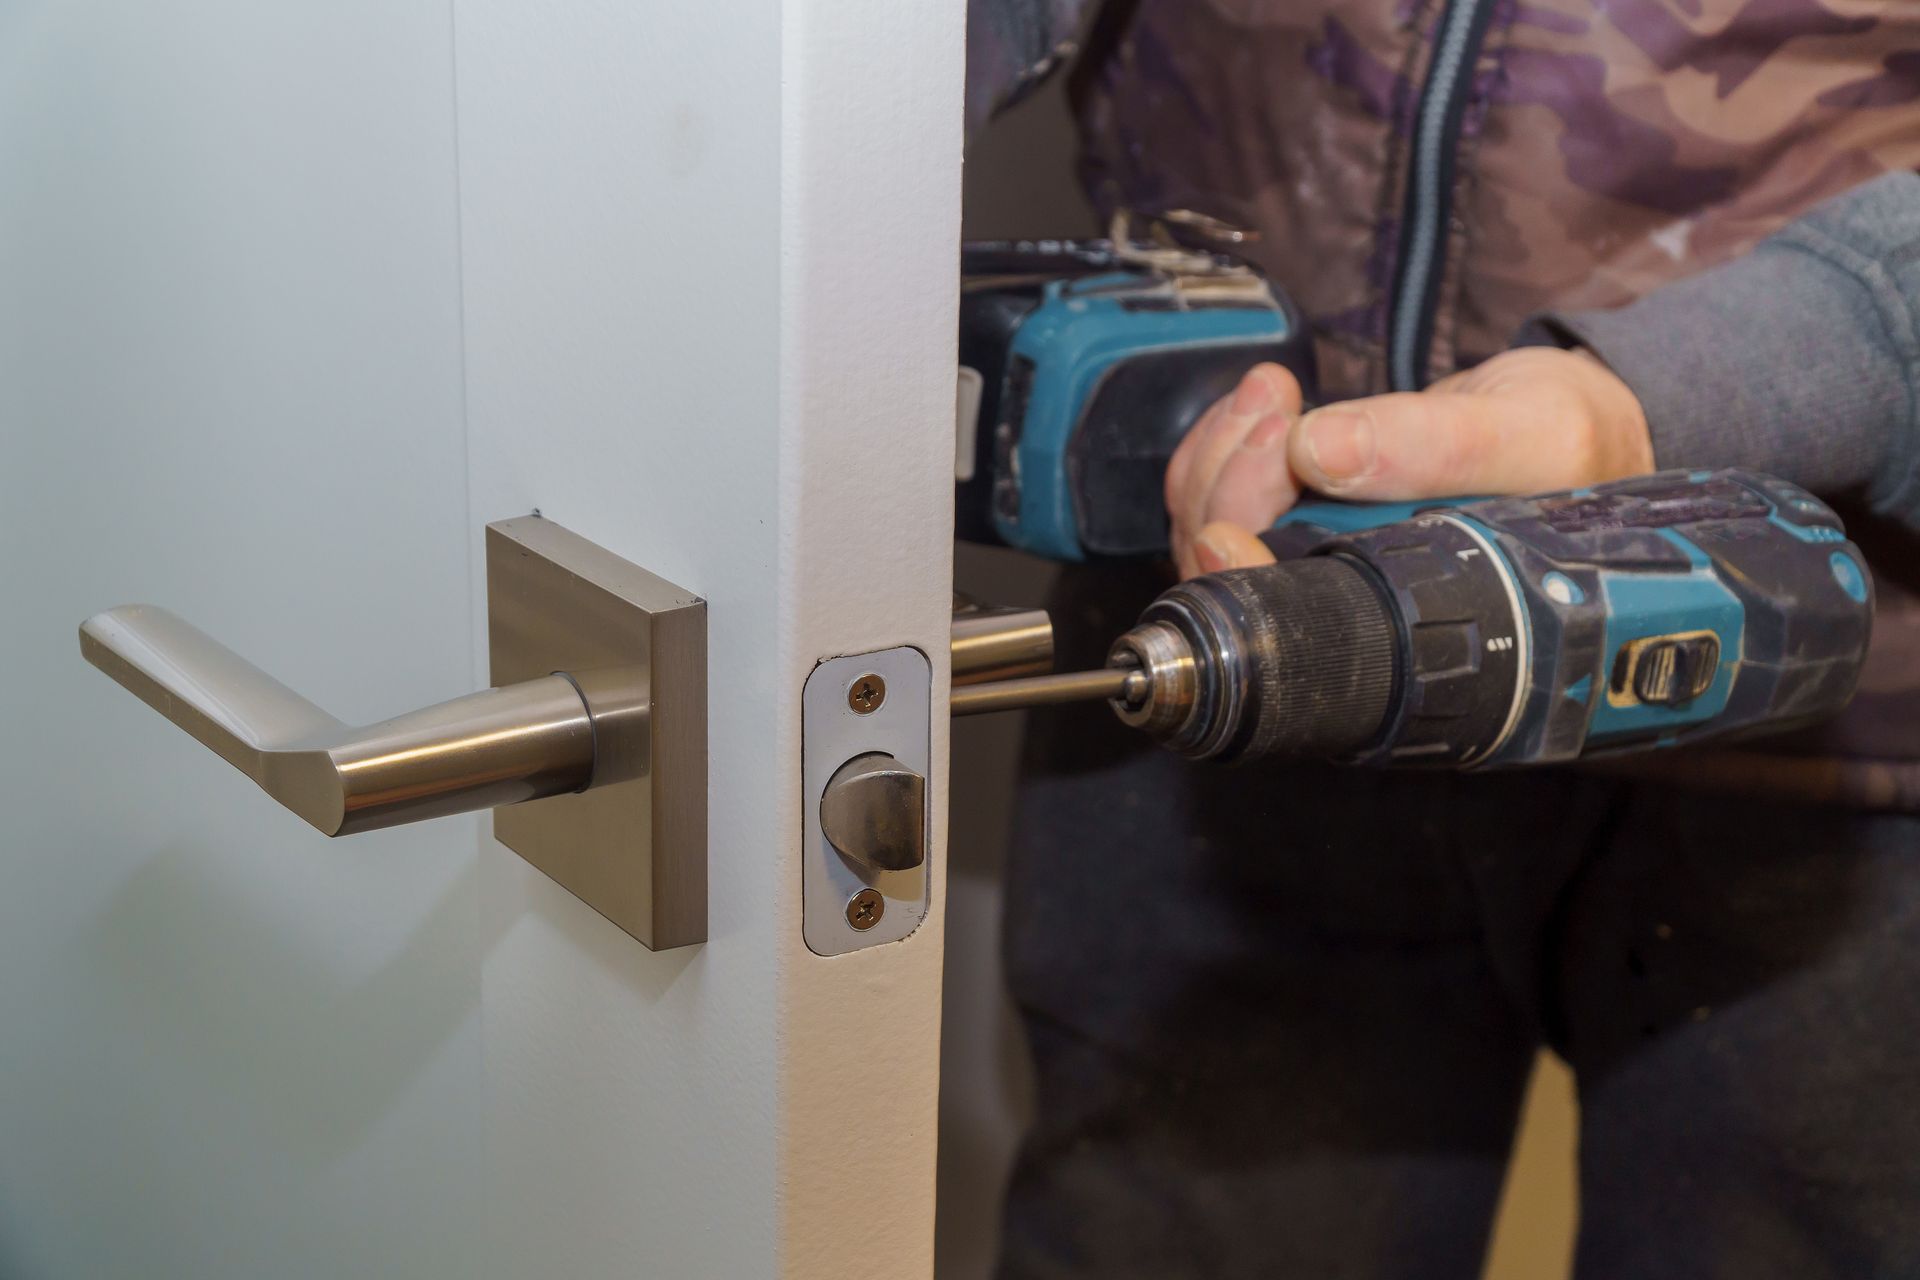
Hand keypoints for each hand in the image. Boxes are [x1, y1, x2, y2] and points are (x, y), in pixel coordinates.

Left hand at [1164, 347, 1654, 577]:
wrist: (1587, 431)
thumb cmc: (1578, 452)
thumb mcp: (1538, 436)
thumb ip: (1438, 447)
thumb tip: (1322, 448)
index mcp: (1407, 628)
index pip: (1285, 622)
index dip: (1243, 564)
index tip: (1243, 496)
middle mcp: (1351, 611)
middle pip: (1228, 575)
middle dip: (1229, 478)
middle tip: (1278, 401)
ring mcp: (1319, 568)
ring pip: (1211, 531)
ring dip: (1223, 452)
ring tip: (1277, 391)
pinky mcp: (1303, 522)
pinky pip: (1224, 498)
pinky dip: (1227, 443)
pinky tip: (1269, 402)